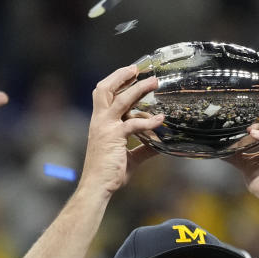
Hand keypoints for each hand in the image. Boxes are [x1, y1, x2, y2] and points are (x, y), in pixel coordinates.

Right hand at [80, 65, 162, 194]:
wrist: (97, 186)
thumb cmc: (110, 173)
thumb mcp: (130, 158)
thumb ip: (143, 149)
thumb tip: (159, 145)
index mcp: (100, 122)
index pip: (103, 94)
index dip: (115, 81)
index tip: (131, 73)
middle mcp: (100, 121)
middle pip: (105, 89)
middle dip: (121, 76)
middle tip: (138, 69)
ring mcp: (106, 127)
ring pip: (121, 100)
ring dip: (138, 89)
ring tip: (154, 82)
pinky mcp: (114, 136)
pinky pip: (133, 123)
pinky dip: (148, 120)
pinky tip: (160, 119)